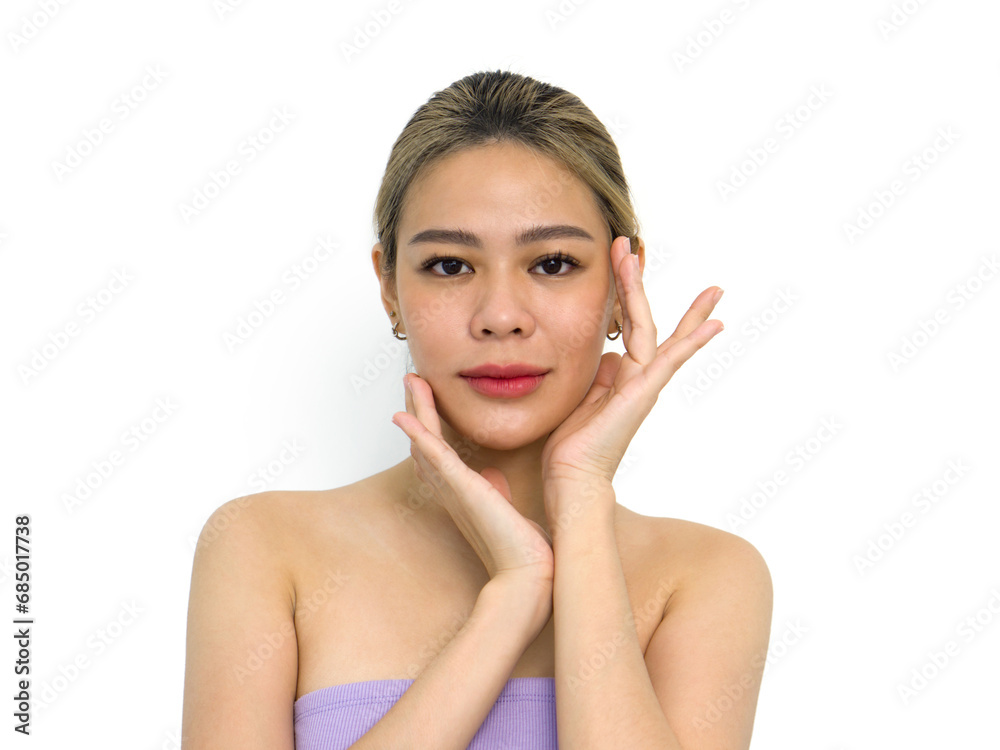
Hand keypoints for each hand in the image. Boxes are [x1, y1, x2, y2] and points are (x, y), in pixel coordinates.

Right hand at [391, 374, 553, 590]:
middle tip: (412, 377)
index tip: (427, 397)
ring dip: (416, 409)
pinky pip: (434, 456)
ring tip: (411, 380)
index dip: (429, 422)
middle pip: (425, 441)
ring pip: (426, 441)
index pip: (439, 450)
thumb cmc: (520, 548)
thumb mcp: (506, 510)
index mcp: (461, 492)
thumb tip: (494, 474)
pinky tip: (404, 415)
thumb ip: (496, 490)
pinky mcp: (462, 489)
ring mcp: (453, 489)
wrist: (528, 573)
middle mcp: (450, 490)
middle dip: (418, 408)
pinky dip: (418, 434)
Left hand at [540, 236, 723, 491]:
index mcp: (619, 378)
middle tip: (631, 246)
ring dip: (660, 300)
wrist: (571, 481)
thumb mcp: (580, 399)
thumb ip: (597, 377)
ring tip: (701, 282)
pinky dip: (692, 341)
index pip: (626, 328)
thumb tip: (608, 358)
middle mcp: (636, 379)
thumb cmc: (570, 448)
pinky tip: (714, 324)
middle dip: (635, 282)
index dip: (624, 295)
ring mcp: (642, 386)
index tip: (622, 263)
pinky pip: (670, 361)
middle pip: (642, 321)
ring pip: (654, 332)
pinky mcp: (642, 395)